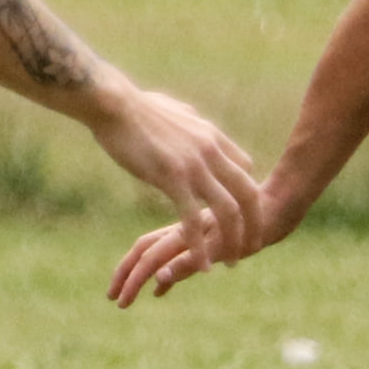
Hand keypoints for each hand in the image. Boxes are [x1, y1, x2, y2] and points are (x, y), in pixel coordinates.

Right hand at [87, 85, 261, 269]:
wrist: (112, 103)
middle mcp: (211, 152)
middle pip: (248, 193)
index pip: (245, 168)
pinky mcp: (172, 178)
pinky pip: (192, 219)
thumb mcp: (174, 110)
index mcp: (212, 136)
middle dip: (255, 223)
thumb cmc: (135, 107)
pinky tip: (202, 264)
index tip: (244, 214)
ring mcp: (194, 166)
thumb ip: (189, 120)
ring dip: (233, 240)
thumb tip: (190, 118)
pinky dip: (200, 245)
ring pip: (228, 210)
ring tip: (232, 262)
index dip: (247, 193)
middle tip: (255, 246)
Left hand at [108, 179, 298, 307]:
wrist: (283, 199)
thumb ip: (189, 258)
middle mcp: (189, 229)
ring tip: (125, 300)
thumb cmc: (255, 218)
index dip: (127, 265)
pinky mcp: (222, 238)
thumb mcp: (217, 242)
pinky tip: (161, 279)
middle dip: (125, 274)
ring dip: (138, 277)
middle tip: (112, 299)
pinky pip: (195, 253)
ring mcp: (203, 233)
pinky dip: (176, 266)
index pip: (147, 244)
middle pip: (147, 248)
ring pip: (162, 253)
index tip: (114, 290)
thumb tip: (160, 280)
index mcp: (185, 227)